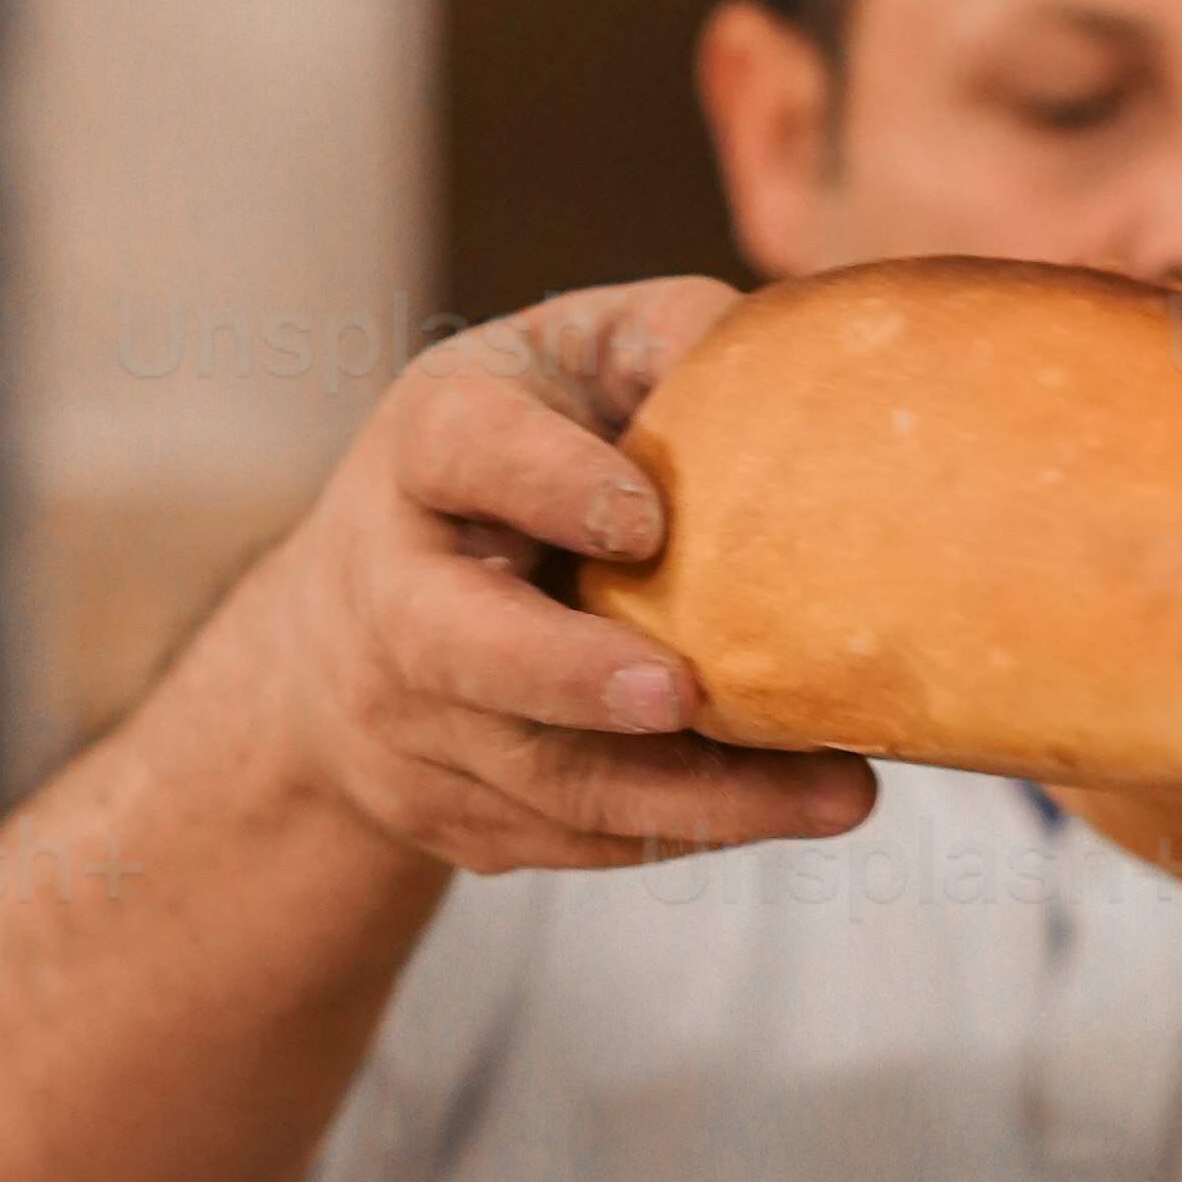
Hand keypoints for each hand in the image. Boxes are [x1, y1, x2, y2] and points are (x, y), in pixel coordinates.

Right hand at [243, 281, 876, 883]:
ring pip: (542, 778)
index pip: (462, 452)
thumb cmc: (502, 461)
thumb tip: (790, 353)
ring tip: (837, 790)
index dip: (548, 484)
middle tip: (682, 694)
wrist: (344, 632)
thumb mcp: (561, 366)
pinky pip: (572, 840)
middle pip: (459, 646)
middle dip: (569, 676)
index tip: (648, 521)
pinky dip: (686, 829)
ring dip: (693, 795)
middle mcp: (394, 591)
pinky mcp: (454, 816)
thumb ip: (660, 341)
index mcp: (425, 452)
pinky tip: (793, 808)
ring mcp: (412, 720)